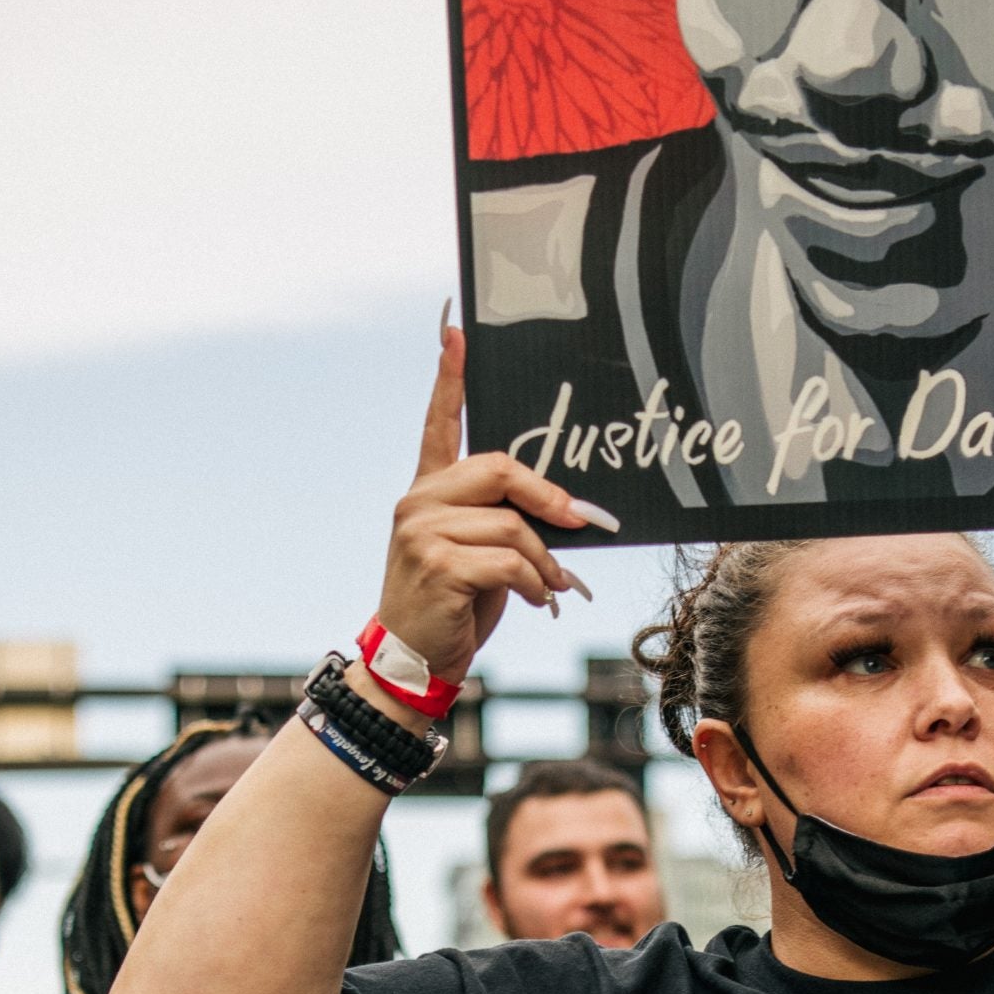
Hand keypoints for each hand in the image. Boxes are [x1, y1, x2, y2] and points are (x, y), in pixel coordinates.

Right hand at [380, 322, 600, 685]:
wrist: (415, 661)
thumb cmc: (454, 607)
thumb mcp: (481, 554)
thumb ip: (505, 519)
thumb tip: (567, 510)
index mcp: (428, 491)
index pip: (439, 422)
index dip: (450, 377)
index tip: (456, 331)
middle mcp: (418, 501)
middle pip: (500, 467)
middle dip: (548, 498)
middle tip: (579, 523)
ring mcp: (421, 530)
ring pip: (513, 524)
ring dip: (546, 561)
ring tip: (552, 587)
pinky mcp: (436, 562)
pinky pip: (510, 560)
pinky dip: (538, 584)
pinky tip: (539, 601)